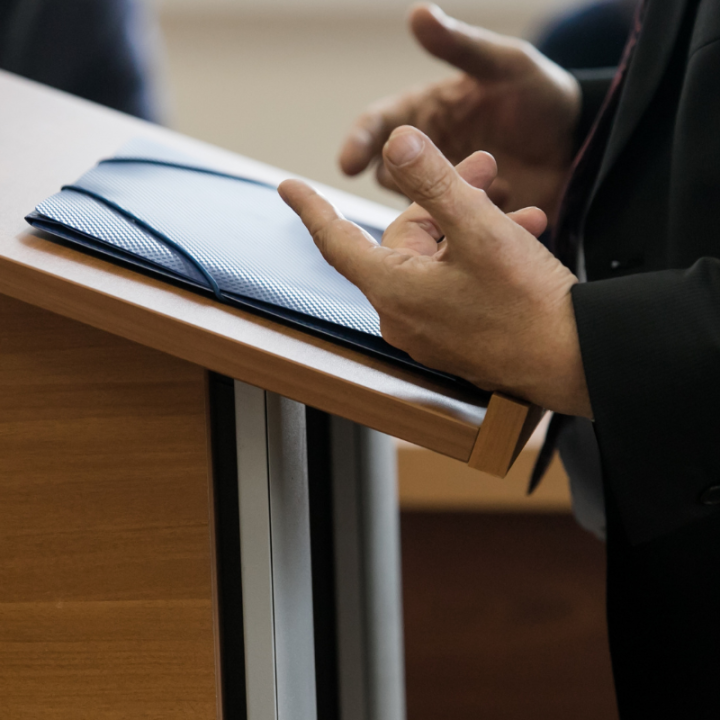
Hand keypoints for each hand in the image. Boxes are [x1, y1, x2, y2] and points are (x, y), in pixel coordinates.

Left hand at [281, 127, 591, 417]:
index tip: (289, 188)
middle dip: (445, 200)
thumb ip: (434, 182)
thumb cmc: (527, 303)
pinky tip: (521, 239)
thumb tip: (397, 142)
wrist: (574, 362)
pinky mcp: (455, 339)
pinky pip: (453, 284)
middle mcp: (402, 315)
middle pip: (406, 240)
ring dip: (473, 226)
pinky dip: (479, 258)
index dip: (312, 208)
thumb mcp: (479, 230)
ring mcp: (429, 331)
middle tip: (488, 172)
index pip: (337, 240)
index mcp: (393, 289)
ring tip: (520, 211)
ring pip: (437, 258)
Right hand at [339, 3, 580, 219]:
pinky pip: (454, 231)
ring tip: (496, 184)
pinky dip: (475, 222)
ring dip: (447, 203)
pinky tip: (511, 200)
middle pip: (389, 176)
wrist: (574, 146)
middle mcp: (422, 157)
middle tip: (450, 174)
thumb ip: (463, 47)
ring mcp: (441, 193)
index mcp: (420, 114)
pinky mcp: (462, 223)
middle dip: (410, 180)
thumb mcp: (507, 65)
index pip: (376, 127)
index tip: (349, 164)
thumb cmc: (538, 97)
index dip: (359, 143)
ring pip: (419, 209)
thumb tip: (418, 13)